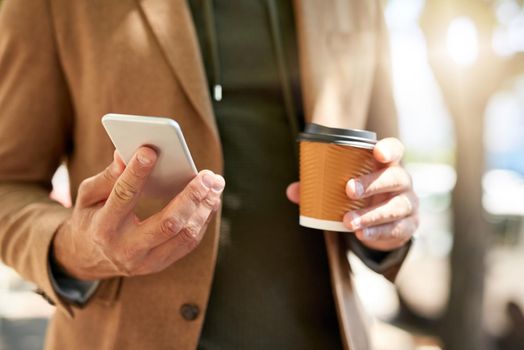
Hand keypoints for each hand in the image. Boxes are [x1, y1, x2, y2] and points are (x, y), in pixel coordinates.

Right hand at [52, 147, 224, 279]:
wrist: (88, 260)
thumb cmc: (91, 218)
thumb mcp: (88, 197)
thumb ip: (108, 177)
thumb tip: (124, 153)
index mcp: (104, 227)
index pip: (123, 196)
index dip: (137, 172)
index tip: (150, 150)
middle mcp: (126, 248)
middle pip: (167, 223)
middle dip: (191, 197)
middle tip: (207, 175)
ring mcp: (146, 261)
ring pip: (185, 235)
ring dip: (205, 208)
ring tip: (216, 185)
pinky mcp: (160, 263)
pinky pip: (189, 243)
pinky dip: (203, 219)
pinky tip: (211, 201)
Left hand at [286, 138, 417, 250]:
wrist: (382, 223)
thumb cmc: (360, 196)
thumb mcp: (342, 188)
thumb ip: (317, 187)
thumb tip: (291, 191)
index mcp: (386, 165)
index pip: (395, 149)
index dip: (389, 149)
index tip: (377, 153)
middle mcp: (402, 181)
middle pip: (396, 177)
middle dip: (373, 183)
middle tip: (348, 190)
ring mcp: (408, 204)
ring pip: (397, 206)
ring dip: (371, 214)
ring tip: (348, 221)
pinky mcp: (408, 225)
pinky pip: (397, 229)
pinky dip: (378, 232)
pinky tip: (361, 234)